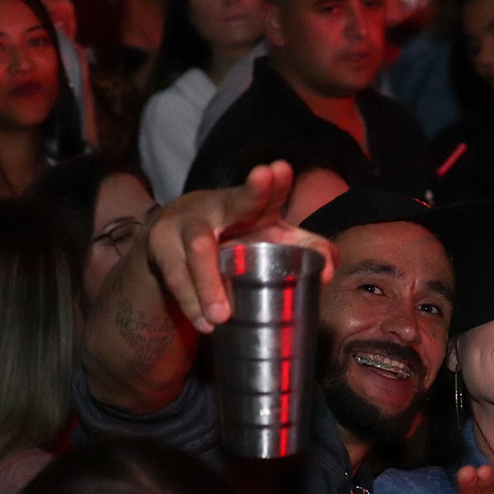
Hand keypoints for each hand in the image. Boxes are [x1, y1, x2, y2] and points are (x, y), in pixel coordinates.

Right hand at [142, 161, 338, 333]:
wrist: (174, 238)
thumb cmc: (237, 238)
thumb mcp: (271, 240)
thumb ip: (306, 250)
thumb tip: (330, 273)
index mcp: (249, 205)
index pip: (265, 191)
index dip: (273, 182)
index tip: (280, 169)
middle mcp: (218, 207)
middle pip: (235, 202)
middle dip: (250, 195)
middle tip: (264, 180)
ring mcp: (187, 225)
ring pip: (200, 251)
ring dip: (209, 284)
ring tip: (221, 316)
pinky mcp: (163, 248)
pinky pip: (176, 277)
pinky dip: (191, 302)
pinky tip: (204, 323)